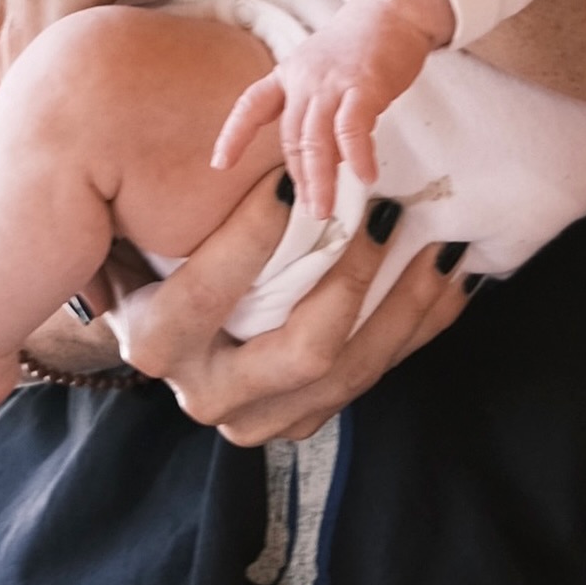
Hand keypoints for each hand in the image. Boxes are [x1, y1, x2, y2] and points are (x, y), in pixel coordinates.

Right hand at [106, 170, 473, 443]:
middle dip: (353, 279)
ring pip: (353, 372)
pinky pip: (375, 374)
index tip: (295, 182)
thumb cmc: (152, 247)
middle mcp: (211, 395)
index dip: (253, 237)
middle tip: (382, 214)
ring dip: (406, 305)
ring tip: (441, 245)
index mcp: (159, 343)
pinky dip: (419, 325)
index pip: (209, 292)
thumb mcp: (132, 228)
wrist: (169, 315)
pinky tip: (453, 280)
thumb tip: (210, 168)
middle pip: (302, 351)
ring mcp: (265, 417)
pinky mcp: (306, 415)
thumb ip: (144, 206)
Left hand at [212, 0, 433, 217]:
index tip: (220, 163)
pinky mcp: (363, 85)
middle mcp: (304, 78)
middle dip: (299, 178)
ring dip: (321, 179)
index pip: (251, 105)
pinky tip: (364, 176)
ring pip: (317, 140)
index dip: (234, 135)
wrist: (392, 12)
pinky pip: (352, 129)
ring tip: (324, 208)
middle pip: (292, 137)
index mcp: (289, 73)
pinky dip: (357, 156)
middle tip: (309, 210)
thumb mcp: (327, 77)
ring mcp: (332, 82)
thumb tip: (329, 163)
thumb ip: (322, 116)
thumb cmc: (362, 47)